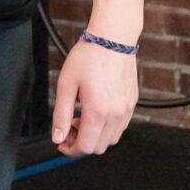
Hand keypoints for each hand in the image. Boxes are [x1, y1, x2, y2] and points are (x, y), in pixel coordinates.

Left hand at [51, 34, 139, 155]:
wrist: (112, 39)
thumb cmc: (89, 57)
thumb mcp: (66, 85)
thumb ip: (61, 115)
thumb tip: (58, 137)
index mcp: (98, 111)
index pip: (85, 147)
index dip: (70, 150)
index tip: (61, 142)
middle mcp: (116, 114)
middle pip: (98, 147)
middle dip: (81, 143)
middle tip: (69, 127)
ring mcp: (126, 109)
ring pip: (111, 139)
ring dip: (94, 136)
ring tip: (81, 117)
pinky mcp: (132, 103)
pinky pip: (120, 127)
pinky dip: (107, 128)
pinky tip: (95, 112)